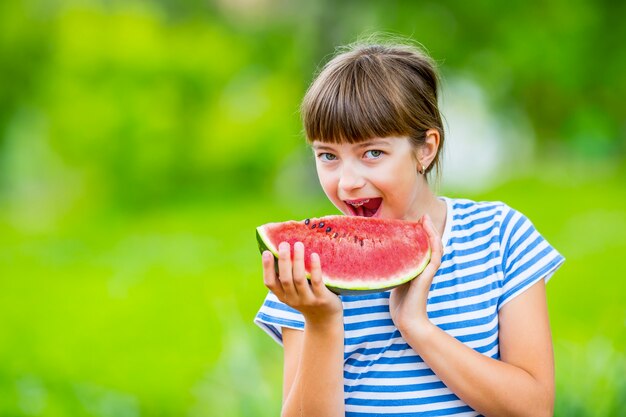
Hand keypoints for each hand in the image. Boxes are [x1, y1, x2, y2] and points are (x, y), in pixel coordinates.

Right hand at [262, 241, 342, 324]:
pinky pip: (317, 281)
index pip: (270, 283)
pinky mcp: (322, 298)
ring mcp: (308, 300)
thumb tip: (281, 250)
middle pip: (285, 279)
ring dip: (298, 261)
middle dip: (284, 260)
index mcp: (283, 296)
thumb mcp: (293, 291)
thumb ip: (287, 276)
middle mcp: (293, 299)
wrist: (325, 319)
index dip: (267, 268)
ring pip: (299, 279)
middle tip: (284, 244)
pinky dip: (314, 268)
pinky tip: (314, 255)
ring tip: (298, 245)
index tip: (267, 252)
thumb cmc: (307, 298)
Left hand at [389, 214, 442, 334]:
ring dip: (432, 232)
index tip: (417, 221)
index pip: (424, 247)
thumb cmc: (400, 304)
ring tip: (426, 220)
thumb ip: (393, 270)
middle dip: (428, 229)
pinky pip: (434, 257)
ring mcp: (427, 272)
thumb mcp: (395, 281)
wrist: (407, 321)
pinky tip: (429, 234)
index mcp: (418, 268)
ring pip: (436, 248)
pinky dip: (433, 243)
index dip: (423, 234)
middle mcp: (425, 268)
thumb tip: (379, 259)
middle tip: (422, 216)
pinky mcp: (427, 276)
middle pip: (432, 244)